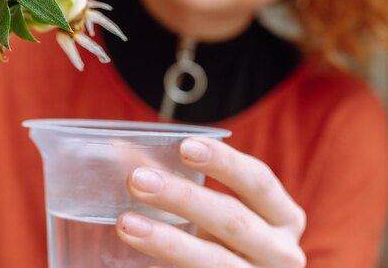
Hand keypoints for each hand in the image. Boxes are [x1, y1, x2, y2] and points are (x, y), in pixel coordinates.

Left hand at [116, 138, 306, 267]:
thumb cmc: (224, 240)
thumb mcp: (214, 210)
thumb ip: (177, 180)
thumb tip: (120, 151)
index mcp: (283, 216)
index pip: (258, 180)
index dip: (223, 162)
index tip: (184, 146)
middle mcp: (282, 252)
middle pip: (233, 220)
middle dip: (183, 198)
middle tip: (137, 180)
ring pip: (215, 261)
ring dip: (167, 241)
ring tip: (126, 223)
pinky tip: (139, 263)